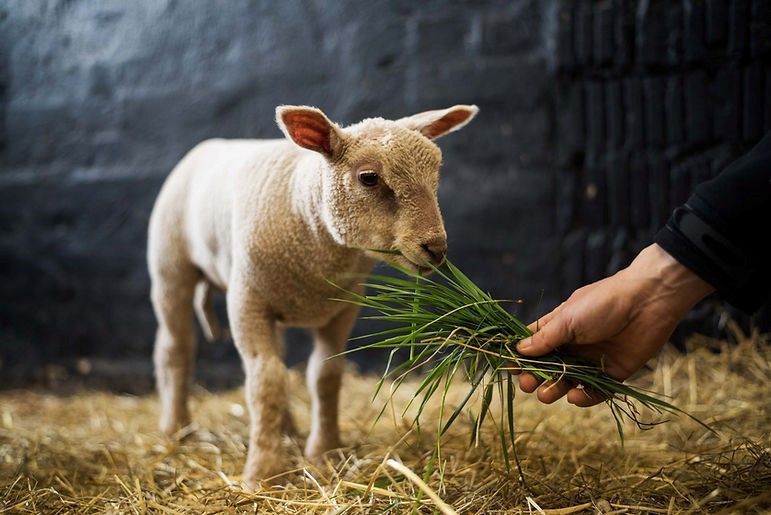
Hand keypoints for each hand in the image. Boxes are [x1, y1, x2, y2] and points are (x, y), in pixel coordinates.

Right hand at [516, 244, 714, 406]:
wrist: (648, 301)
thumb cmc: (603, 302)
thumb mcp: (568, 319)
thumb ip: (545, 338)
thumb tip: (518, 350)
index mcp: (560, 327)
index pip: (534, 344)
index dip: (522, 357)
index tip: (511, 369)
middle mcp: (574, 345)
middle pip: (548, 367)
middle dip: (536, 377)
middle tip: (528, 386)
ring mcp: (593, 360)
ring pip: (568, 381)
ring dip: (555, 389)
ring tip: (547, 395)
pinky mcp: (614, 373)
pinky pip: (595, 391)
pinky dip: (584, 396)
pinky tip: (575, 396)